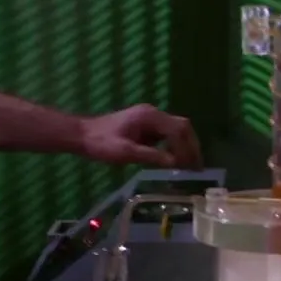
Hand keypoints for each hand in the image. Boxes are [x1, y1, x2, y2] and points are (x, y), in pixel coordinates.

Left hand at [80, 104, 202, 169]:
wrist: (82, 135)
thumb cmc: (101, 143)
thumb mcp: (125, 153)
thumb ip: (151, 156)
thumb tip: (175, 163)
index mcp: (149, 116)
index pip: (178, 130)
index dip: (187, 148)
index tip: (191, 167)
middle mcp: (153, 114)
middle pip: (182, 126)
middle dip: (191, 146)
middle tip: (198, 167)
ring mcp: (150, 119)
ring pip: (177, 129)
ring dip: (185, 146)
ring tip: (190, 166)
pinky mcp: (146, 126)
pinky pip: (167, 134)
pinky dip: (175, 146)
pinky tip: (175, 161)